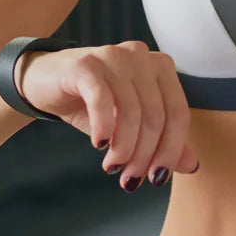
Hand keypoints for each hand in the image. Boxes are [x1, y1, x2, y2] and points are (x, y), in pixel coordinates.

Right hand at [17, 41, 198, 188]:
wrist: (43, 83)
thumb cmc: (92, 104)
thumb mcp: (129, 125)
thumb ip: (162, 141)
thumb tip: (192, 166)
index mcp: (160, 67)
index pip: (179, 113)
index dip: (171, 150)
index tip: (156, 179)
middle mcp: (141, 56)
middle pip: (157, 115)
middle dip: (145, 155)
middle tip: (130, 179)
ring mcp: (114, 55)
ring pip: (132, 111)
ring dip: (124, 148)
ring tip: (112, 167)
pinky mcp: (86, 64)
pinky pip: (103, 100)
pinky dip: (104, 128)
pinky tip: (98, 145)